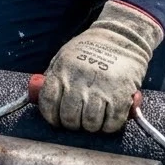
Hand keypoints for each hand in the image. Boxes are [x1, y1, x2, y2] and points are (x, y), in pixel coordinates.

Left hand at [39, 0, 164, 132]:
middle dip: (71, 124)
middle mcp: (80, 81)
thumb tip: (42, 98)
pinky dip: (108, 127)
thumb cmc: (90, 48)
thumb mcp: (65, 56)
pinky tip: (107, 120)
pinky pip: (112, 123)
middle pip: (69, 117)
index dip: (51, 116)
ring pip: (90, 123)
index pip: (48, 102)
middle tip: (76, 121)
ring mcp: (101, 89)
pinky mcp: (121, 95)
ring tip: (92, 120)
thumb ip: (54, 76)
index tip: (56, 120)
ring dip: (90, 126)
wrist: (122, 37)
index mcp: (63, 70)